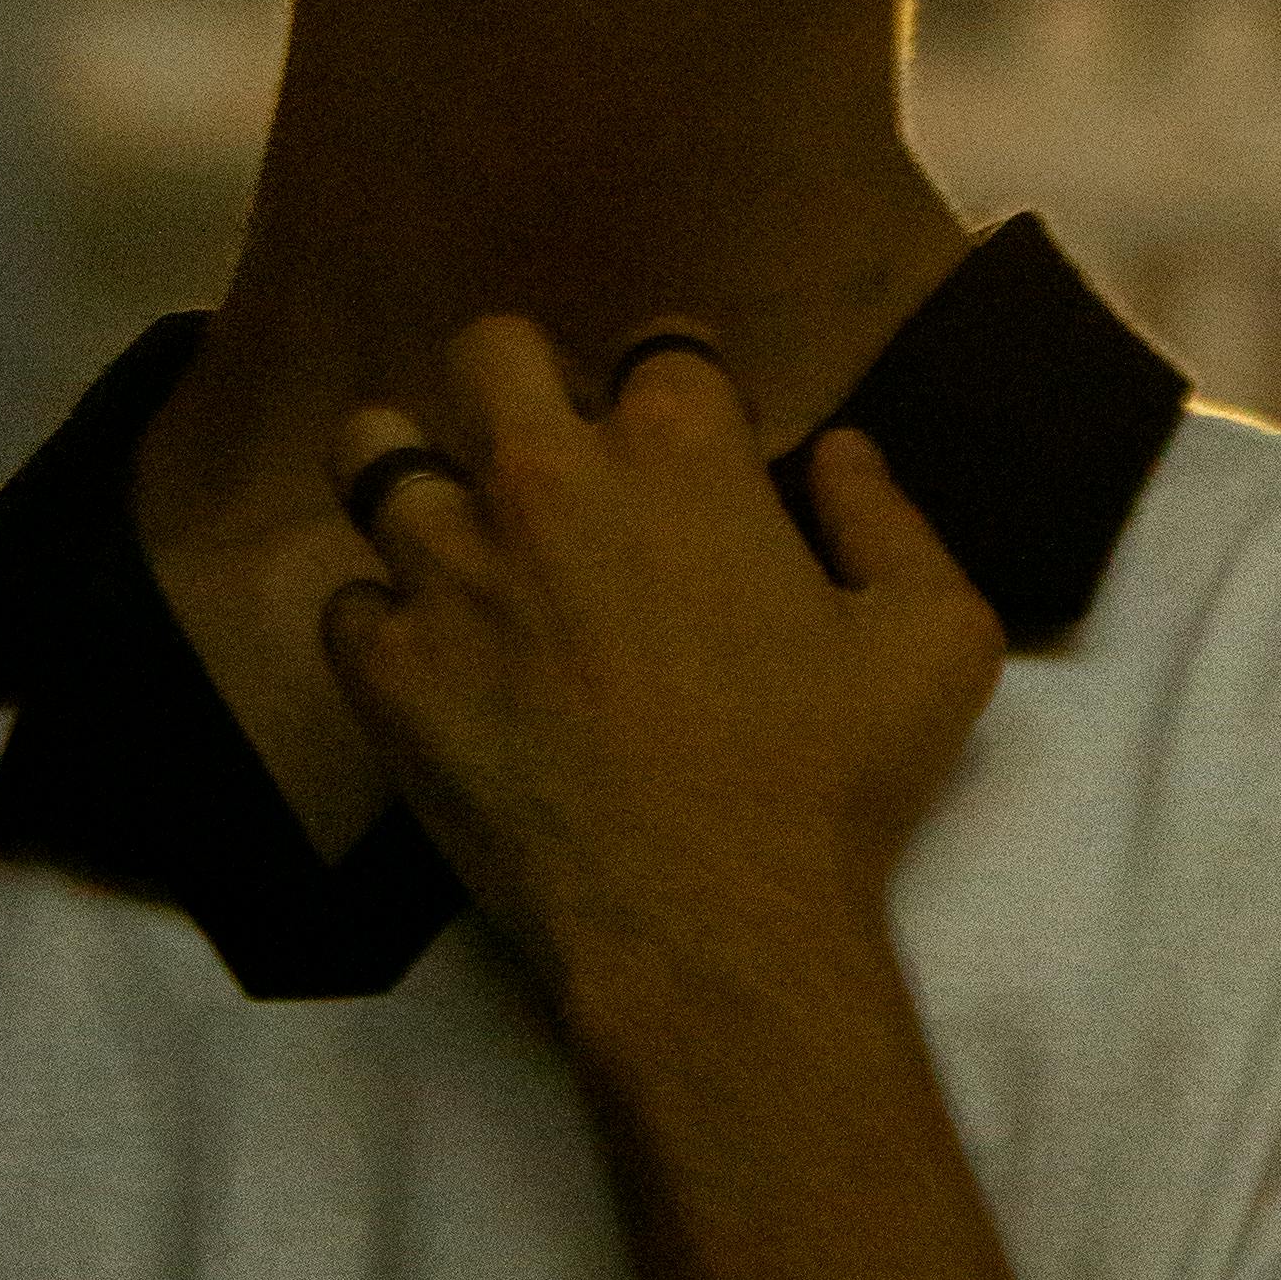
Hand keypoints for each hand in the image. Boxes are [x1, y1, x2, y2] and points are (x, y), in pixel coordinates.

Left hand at [321, 320, 1002, 1031]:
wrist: (710, 935)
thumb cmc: (831, 787)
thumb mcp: (936, 638)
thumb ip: (891, 519)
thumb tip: (839, 450)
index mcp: (680, 452)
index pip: (658, 344)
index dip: (679, 387)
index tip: (686, 442)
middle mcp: (545, 478)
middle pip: (489, 350)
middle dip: (523, 387)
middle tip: (559, 466)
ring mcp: (448, 569)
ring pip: (373, 448)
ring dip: (419, 480)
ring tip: (459, 536)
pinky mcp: (386, 669)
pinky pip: (343, 601)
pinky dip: (385, 623)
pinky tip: (438, 664)